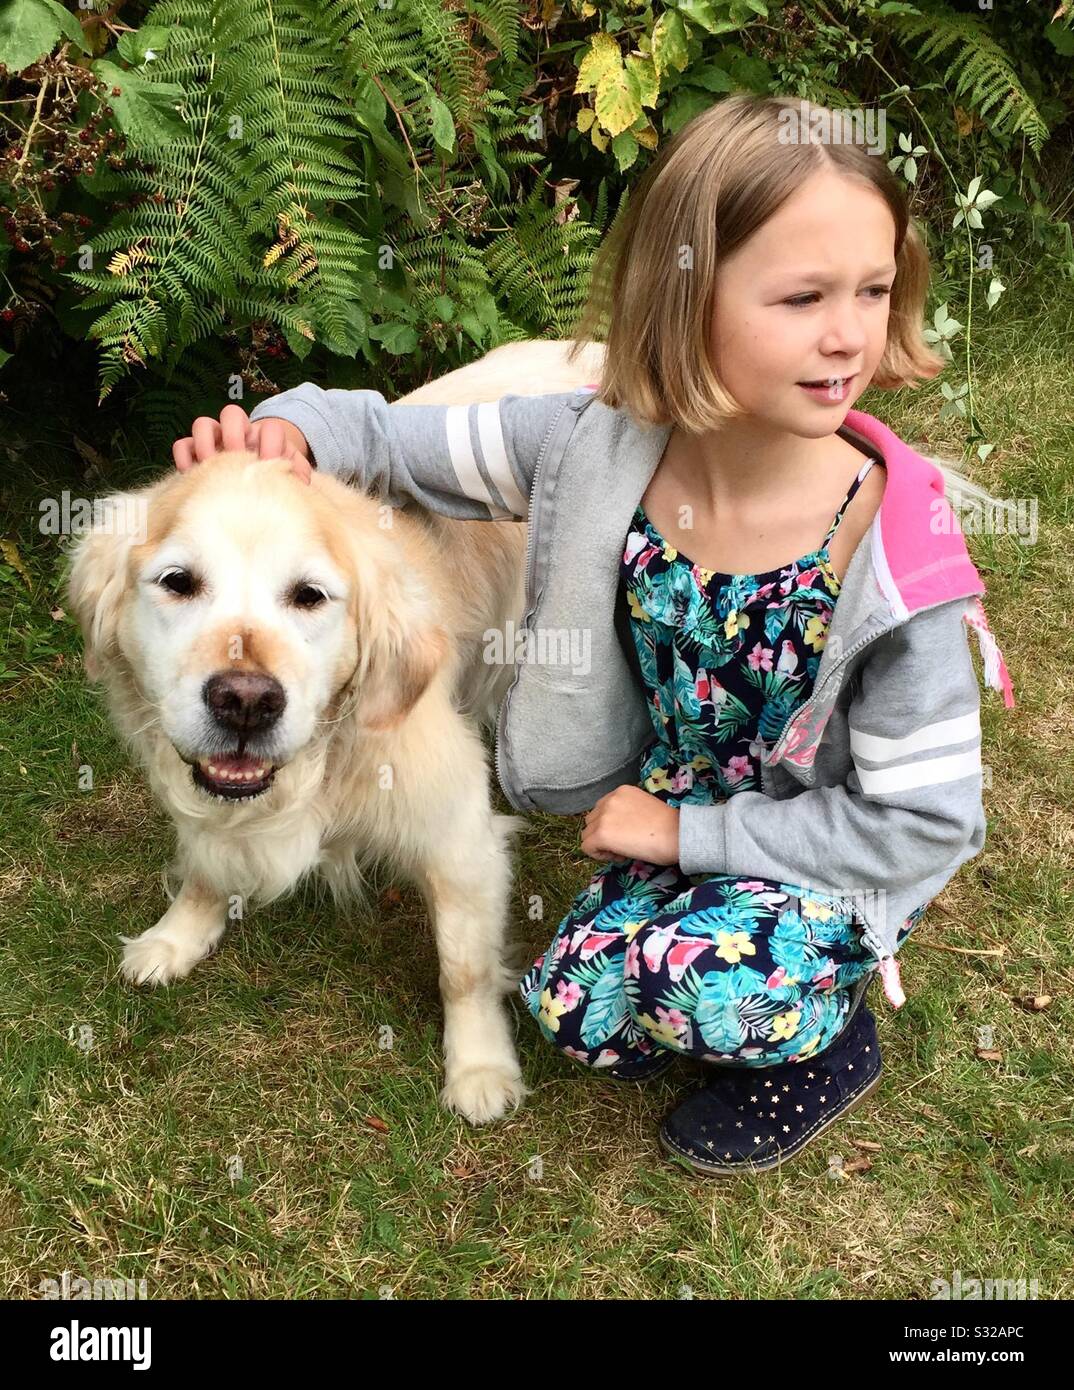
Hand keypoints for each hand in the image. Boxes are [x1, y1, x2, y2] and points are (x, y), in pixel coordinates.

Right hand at [172, 403, 312, 482]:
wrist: (254, 474)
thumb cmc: (272, 470)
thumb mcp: (290, 469)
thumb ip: (298, 472)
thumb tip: (301, 482)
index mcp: (264, 435)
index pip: (269, 428)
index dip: (271, 444)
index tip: (270, 463)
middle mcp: (237, 432)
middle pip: (231, 413)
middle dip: (234, 435)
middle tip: (236, 456)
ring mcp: (214, 440)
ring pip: (202, 424)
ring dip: (205, 443)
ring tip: (211, 465)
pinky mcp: (194, 452)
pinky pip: (182, 445)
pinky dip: (184, 457)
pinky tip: (193, 473)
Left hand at [580, 785, 680, 865]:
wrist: (677, 834)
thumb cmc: (670, 826)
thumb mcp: (644, 809)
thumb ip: (626, 813)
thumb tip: (616, 829)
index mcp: (622, 791)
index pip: (602, 809)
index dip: (611, 825)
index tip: (627, 834)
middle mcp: (610, 799)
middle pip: (592, 820)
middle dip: (603, 834)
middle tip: (624, 844)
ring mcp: (604, 816)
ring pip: (587, 834)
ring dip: (600, 844)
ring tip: (621, 851)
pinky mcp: (601, 833)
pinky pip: (587, 847)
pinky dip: (599, 855)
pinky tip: (619, 856)